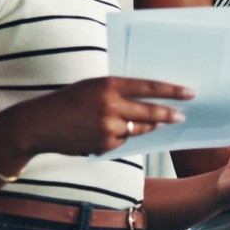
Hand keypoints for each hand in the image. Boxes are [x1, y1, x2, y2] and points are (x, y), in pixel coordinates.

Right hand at [0, 76, 192, 157]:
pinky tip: (113, 132)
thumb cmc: (68, 100)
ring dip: (149, 126)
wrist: (38, 124)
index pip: (149, 87)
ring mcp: (107, 128)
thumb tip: (150, 96)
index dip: (172, 91)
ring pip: (139, 128)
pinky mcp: (103, 145)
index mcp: (108, 84)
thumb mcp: (93, 86)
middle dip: (169, 114)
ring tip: (158, 122)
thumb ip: (118, 90)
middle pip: (150, 111)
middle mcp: (110, 105)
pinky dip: (123, 136)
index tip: (191, 93)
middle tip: (183, 115)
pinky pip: (123, 141)